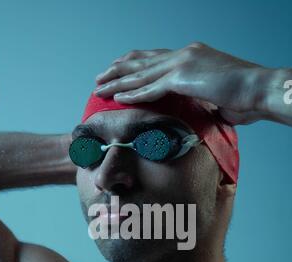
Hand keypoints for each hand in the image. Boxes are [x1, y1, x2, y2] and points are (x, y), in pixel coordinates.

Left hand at [94, 43, 269, 125]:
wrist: (258, 89)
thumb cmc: (244, 95)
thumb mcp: (216, 94)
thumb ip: (201, 98)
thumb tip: (199, 111)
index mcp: (191, 55)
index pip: (155, 58)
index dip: (135, 63)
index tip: (119, 68)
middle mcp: (183, 55)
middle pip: (142, 62)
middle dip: (118, 70)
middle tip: (100, 77)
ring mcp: (181, 64)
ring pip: (141, 74)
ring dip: (118, 82)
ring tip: (100, 88)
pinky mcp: (182, 77)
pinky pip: (151, 88)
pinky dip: (133, 94)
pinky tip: (118, 98)